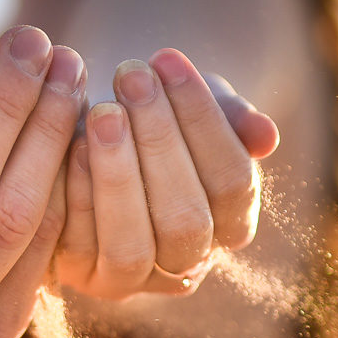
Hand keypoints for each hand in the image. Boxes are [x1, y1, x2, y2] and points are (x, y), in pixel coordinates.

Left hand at [54, 48, 277, 299]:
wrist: (96, 139)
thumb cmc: (157, 121)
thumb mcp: (197, 108)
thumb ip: (233, 118)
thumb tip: (266, 137)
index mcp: (233, 224)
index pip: (233, 181)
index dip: (203, 119)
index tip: (168, 59)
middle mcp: (189, 263)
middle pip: (186, 218)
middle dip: (158, 140)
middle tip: (131, 76)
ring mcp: (135, 278)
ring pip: (133, 244)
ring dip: (118, 174)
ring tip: (103, 112)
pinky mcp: (85, 277)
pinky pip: (82, 247)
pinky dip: (78, 195)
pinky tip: (71, 146)